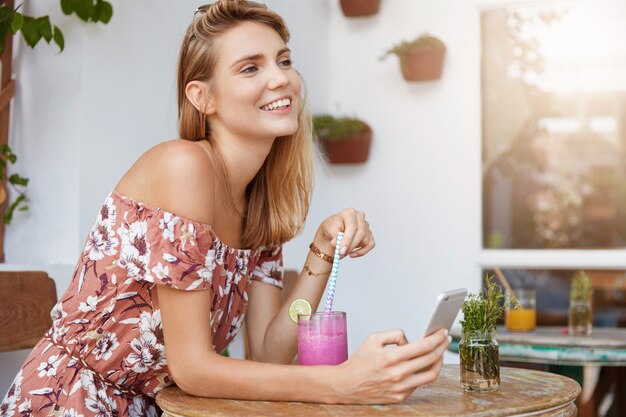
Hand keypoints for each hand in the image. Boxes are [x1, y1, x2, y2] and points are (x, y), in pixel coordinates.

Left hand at [314, 209, 374, 258]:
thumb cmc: (331, 228)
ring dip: (354, 249)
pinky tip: (352, 254)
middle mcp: (360, 217)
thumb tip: (336, 243)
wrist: (333, 232)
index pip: (352, 226)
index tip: (341, 250)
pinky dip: (362, 252)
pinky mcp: (369, 234)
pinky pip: (370, 244)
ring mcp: (366, 225)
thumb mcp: (328, 230)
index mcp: (349, 213)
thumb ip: (334, 236)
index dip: (347, 240)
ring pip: (365, 240)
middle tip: (341, 254)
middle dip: (350, 246)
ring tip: (342, 252)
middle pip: (361, 233)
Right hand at [332, 328, 449, 403]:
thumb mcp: (373, 339)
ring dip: (438, 362)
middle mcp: (398, 374)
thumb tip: (410, 340)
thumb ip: (395, 334)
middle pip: (431, 359)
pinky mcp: (400, 397)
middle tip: (445, 340)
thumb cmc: (359, 362)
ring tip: (439, 353)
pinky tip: (424, 365)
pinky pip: (419, 384)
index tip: (442, 332)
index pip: (423, 346)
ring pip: (430, 375)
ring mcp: (400, 388)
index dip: (436, 338)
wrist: (347, 385)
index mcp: (391, 357)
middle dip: (442, 347)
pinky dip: (424, 373)